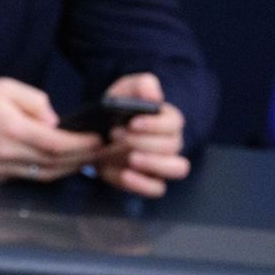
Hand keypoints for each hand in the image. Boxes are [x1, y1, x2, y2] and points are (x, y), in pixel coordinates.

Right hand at [0, 77, 103, 184]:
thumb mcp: (5, 87)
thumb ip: (35, 101)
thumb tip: (55, 122)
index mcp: (11, 129)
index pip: (56, 144)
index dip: (82, 145)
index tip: (99, 140)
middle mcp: (6, 154)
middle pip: (54, 164)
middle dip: (82, 158)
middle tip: (101, 151)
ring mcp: (0, 170)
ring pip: (44, 176)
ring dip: (68, 169)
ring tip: (85, 158)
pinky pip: (27, 178)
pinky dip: (47, 172)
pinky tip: (59, 164)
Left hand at [95, 73, 190, 197]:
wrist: (97, 132)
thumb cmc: (117, 109)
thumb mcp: (125, 90)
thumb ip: (142, 85)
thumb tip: (154, 95)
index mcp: (168, 120)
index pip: (174, 123)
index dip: (155, 125)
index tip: (132, 123)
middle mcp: (171, 143)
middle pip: (173, 146)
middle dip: (144, 141)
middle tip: (116, 135)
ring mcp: (162, 164)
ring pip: (177, 168)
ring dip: (153, 163)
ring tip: (130, 158)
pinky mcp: (149, 181)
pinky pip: (157, 189)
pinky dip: (142, 184)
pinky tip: (125, 174)